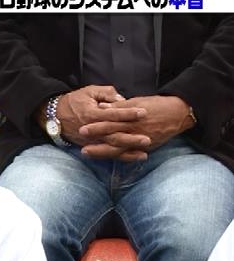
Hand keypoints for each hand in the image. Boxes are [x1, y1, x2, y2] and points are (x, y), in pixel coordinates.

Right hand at [55, 86, 147, 151]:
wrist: (54, 116)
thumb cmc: (74, 102)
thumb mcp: (89, 91)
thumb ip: (106, 94)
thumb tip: (121, 100)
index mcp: (91, 114)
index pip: (113, 114)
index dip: (128, 113)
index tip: (144, 112)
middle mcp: (91, 130)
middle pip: (114, 135)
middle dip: (131, 138)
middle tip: (147, 139)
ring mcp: (90, 140)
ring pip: (111, 147)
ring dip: (128, 151)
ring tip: (144, 153)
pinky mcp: (90, 146)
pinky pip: (107, 154)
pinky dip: (121, 157)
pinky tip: (135, 158)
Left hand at [79, 95, 194, 157]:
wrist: (179, 113)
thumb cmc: (156, 105)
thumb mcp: (137, 100)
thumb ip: (119, 105)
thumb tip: (101, 107)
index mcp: (131, 117)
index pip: (110, 122)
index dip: (96, 126)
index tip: (82, 129)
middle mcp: (135, 129)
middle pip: (112, 137)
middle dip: (96, 142)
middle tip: (81, 147)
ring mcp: (141, 140)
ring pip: (119, 148)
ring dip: (103, 152)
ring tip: (87, 153)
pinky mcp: (147, 146)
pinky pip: (131, 153)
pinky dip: (120, 157)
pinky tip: (107, 160)